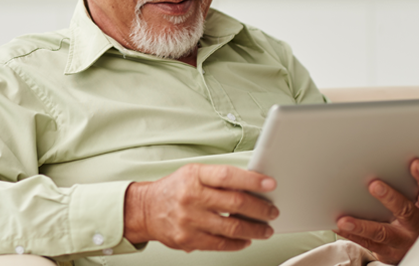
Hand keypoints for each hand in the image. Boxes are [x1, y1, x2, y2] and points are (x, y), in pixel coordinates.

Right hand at [123, 163, 278, 251]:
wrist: (146, 209)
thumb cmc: (174, 189)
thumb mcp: (193, 174)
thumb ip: (220, 179)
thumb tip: (253, 186)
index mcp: (194, 176)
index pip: (228, 176)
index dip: (252, 180)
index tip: (270, 184)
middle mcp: (191, 197)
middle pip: (235, 203)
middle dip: (260, 209)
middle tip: (272, 211)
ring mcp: (189, 220)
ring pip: (232, 228)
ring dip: (255, 230)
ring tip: (265, 229)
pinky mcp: (188, 239)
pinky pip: (221, 244)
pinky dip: (238, 243)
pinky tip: (245, 239)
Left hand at [335, 158, 418, 263]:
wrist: (411, 249)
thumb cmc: (409, 217)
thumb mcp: (415, 202)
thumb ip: (403, 186)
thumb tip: (374, 162)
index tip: (415, 162)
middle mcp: (417, 224)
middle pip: (406, 211)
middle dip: (390, 198)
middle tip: (374, 184)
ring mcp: (403, 240)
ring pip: (382, 232)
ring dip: (362, 225)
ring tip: (344, 219)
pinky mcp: (388, 251)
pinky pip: (367, 243)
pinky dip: (351, 234)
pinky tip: (337, 225)